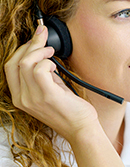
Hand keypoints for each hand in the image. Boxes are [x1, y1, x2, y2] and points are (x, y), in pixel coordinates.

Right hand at [4, 25, 97, 140]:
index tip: (34, 39)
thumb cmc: (69, 111)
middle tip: (43, 36)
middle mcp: (22, 98)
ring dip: (40, 50)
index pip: (9, 67)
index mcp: (20, 97)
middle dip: (30, 44)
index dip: (20, 49)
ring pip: (26, 63)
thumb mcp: (49, 91)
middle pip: (15, 62)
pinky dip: (47, 61)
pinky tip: (55, 65)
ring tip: (52, 52)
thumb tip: (43, 56)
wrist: (81, 129)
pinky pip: (40, 69)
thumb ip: (42, 77)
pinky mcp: (48, 96)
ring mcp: (33, 98)